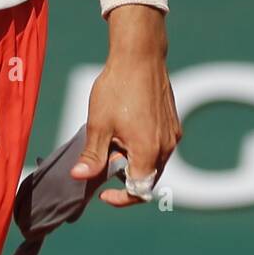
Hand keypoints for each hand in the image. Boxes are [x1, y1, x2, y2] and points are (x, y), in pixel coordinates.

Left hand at [71, 6, 181, 206]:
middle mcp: (166, 147)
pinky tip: (126, 128)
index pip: (139, 192)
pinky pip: (159, 146)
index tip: (102, 193)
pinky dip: (143, 148)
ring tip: (113, 139)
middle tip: (103, 160)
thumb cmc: (117, 88)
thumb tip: (79, 178)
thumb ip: (92, 156)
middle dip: (124, 177)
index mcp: (149, 152)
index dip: (119, 198)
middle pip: (148, 179)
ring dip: (133, 161)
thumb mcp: (98, 124)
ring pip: (154, 162)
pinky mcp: (173, 124)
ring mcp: (173, 135)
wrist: (139, 56)